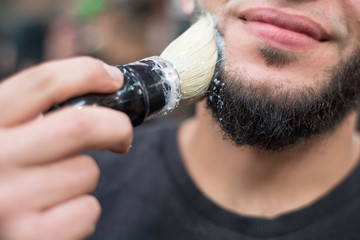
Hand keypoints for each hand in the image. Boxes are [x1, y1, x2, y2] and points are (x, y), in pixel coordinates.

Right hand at [0, 57, 132, 239]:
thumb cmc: (0, 177)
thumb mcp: (4, 137)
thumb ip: (30, 117)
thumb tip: (96, 87)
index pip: (43, 82)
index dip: (88, 73)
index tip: (114, 80)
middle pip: (80, 125)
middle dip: (116, 126)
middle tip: (121, 135)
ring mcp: (9, 201)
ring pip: (86, 172)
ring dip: (84, 177)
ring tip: (56, 189)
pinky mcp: (29, 237)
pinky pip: (87, 210)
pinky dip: (83, 210)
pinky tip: (56, 216)